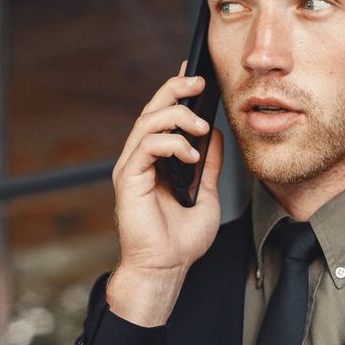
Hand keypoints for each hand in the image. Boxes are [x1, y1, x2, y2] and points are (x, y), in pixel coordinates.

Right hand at [107, 71, 224, 326]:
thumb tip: (216, 134)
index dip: (178, 92)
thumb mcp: (208, 193)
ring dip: (178, 117)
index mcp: (156, 160)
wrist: (167, 268)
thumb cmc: (181, 240)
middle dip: (176, 90)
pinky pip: (146, 146)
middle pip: (153, 109)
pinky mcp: (128, 180)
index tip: (198, 76)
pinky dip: (171, 144)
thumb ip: (210, 164)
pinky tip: (190, 155)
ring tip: (200, 127)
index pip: (164, 116)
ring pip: (148, 122)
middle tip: (199, 83)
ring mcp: (132, 168)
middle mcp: (140, 159)